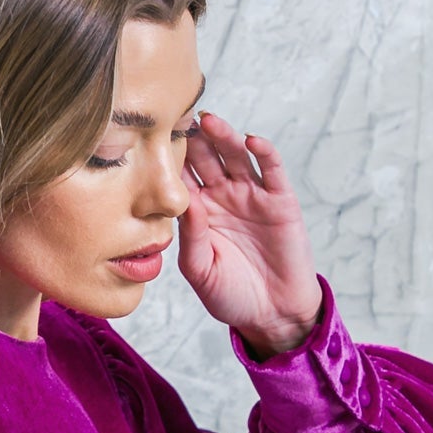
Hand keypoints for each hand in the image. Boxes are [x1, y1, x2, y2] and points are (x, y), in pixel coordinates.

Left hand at [177, 110, 323, 356]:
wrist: (270, 314)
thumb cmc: (230, 295)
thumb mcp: (200, 269)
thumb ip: (191, 237)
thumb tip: (183, 202)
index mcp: (199, 213)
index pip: (182, 178)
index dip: (170, 159)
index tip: (152, 139)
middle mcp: (224, 197)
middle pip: (207, 159)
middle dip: (194, 139)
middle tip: (177, 118)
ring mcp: (252, 196)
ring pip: (236, 156)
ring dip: (224, 137)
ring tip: (209, 121)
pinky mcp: (280, 200)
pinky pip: (272, 170)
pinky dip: (264, 152)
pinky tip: (251, 139)